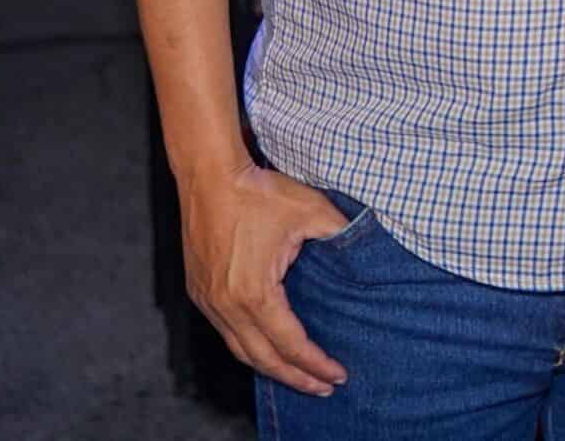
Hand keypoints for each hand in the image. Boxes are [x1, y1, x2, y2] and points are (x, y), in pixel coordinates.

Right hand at [180, 160, 352, 395]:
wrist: (209, 175)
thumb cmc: (258, 192)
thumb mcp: (311, 210)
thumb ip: (342, 234)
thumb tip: (365, 247)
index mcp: (255, 293)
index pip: (290, 343)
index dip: (316, 364)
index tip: (338, 375)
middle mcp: (226, 305)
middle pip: (262, 359)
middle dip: (295, 378)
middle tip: (323, 388)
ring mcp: (208, 301)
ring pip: (240, 349)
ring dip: (269, 367)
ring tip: (298, 376)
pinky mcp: (199, 292)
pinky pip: (226, 332)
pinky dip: (249, 347)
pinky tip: (266, 348)